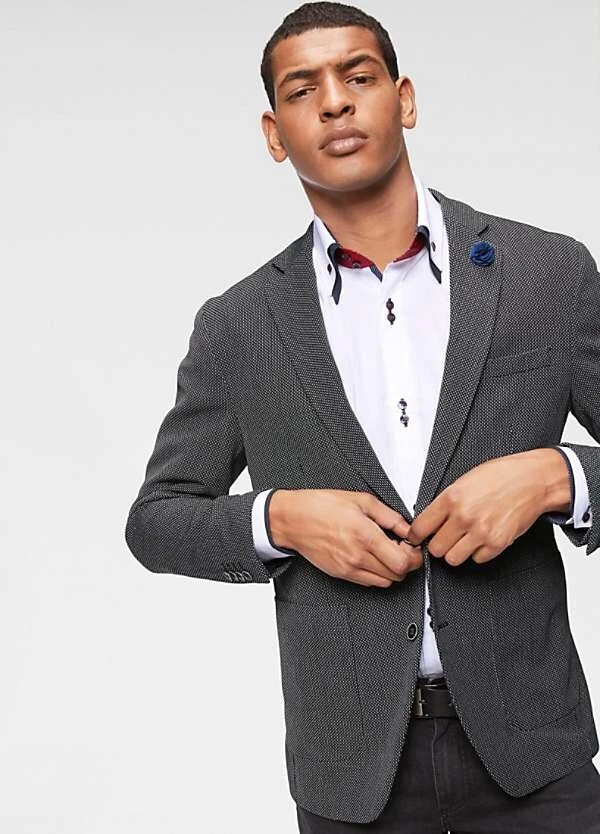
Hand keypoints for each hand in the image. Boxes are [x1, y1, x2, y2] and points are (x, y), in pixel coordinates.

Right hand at [269, 489, 422, 587]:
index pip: (403, 561)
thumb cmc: (322, 505)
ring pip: (385, 582)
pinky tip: (373, 557)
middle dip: (407, 563)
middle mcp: (358, 556)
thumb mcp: (361, 500)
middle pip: (398, 575)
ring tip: (386, 552)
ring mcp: (348, 568)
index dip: (415, 557)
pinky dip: (377, 573)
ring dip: (392, 570)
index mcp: (365, 535)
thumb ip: (390, 516)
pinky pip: (369, 582)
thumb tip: (408, 528)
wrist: (293, 519)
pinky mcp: (341, 574)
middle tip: (402, 548)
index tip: (413, 547)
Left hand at [405, 449, 569, 566]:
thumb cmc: (501, 476)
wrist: (533, 479)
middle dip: (438, 544)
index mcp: (451, 498)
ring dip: (456, 551)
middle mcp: (464, 516)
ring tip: (464, 540)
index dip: (417, 535)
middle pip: (435, 548)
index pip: (420, 527)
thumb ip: (445, 502)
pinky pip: (477, 560)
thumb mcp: (464, 480)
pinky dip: (478, 552)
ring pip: (452, 559)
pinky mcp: (497, 543)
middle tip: (445, 537)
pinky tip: (482, 538)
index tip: (419, 537)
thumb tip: (428, 521)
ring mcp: (480, 532)